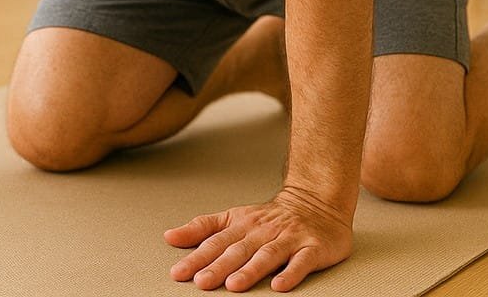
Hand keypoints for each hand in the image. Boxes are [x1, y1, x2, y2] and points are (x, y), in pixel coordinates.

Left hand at [163, 188, 353, 291]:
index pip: (216, 242)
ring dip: (250, 270)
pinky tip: (279, 286)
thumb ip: (203, 228)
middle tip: (201, 282)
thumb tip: (169, 236)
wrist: (318, 201)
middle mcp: (263, 231)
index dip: (197, 257)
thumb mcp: (234, 217)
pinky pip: (301, 262)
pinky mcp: (313, 248)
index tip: (179, 272)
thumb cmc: (271, 218)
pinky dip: (291, 273)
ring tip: (234, 285)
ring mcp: (289, 239)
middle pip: (238, 250)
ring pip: (267, 255)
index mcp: (242, 224)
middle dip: (218, 266)